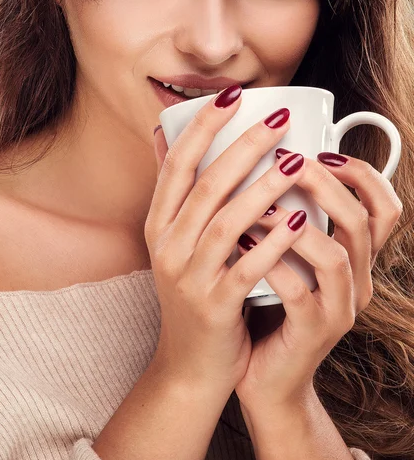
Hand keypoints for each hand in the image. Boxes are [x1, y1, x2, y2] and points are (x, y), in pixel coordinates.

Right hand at [145, 87, 308, 395]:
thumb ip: (176, 194)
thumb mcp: (176, 243)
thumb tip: (163, 136)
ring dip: (263, 188)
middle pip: (207, 185)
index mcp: (159, 224)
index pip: (177, 164)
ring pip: (227, 222)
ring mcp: (188, 277)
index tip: (232, 95)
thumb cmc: (196, 292)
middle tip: (280, 120)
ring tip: (297, 162)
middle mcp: (167, 246)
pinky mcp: (214, 306)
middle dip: (244, 146)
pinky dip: (274, 241)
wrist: (191, 364)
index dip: (203, 126)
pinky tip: (300, 217)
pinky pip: (248, 266)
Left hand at [234, 148, 402, 409]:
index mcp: (356, 259)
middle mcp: (357, 282)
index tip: (323, 152)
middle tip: (289, 163)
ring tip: (260, 204)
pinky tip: (243, 243)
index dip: (363, 176)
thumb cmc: (271, 304)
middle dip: (327, 187)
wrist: (267, 376)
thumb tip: (266, 162)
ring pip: (336, 257)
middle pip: (362, 223)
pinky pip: (299, 292)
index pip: (383, 209)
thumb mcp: (288, 256)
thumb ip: (289, 218)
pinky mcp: (313, 333)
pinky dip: (272, 262)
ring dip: (296, 224)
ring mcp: (339, 310)